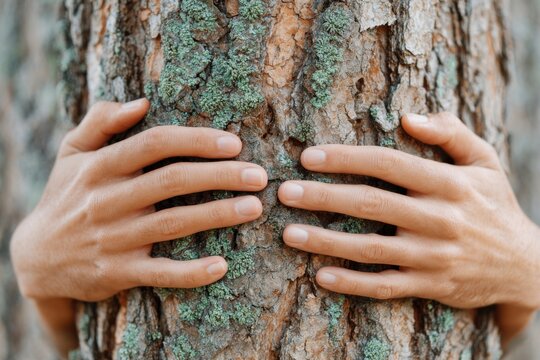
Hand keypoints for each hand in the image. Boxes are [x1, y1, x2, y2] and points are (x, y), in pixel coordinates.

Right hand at [10, 99, 266, 301]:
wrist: (35, 258)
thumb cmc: (65, 196)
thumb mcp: (70, 153)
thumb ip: (100, 122)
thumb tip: (141, 102)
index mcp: (100, 167)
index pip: (154, 143)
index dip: (196, 140)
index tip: (234, 142)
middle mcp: (107, 200)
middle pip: (172, 181)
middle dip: (220, 176)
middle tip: (259, 176)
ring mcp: (113, 239)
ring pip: (173, 224)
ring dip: (217, 215)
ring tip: (254, 208)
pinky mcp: (119, 273)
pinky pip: (160, 273)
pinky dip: (190, 273)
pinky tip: (222, 267)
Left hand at [278, 112, 539, 342]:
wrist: (526, 266)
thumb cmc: (495, 205)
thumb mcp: (485, 162)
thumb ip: (451, 134)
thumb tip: (408, 116)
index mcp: (449, 183)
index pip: (389, 163)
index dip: (346, 158)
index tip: (308, 156)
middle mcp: (440, 219)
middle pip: (371, 204)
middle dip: (323, 196)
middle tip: (284, 192)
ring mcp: (434, 257)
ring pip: (371, 248)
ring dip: (326, 241)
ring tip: (289, 232)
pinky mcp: (431, 287)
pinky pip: (385, 286)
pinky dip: (352, 283)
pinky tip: (320, 275)